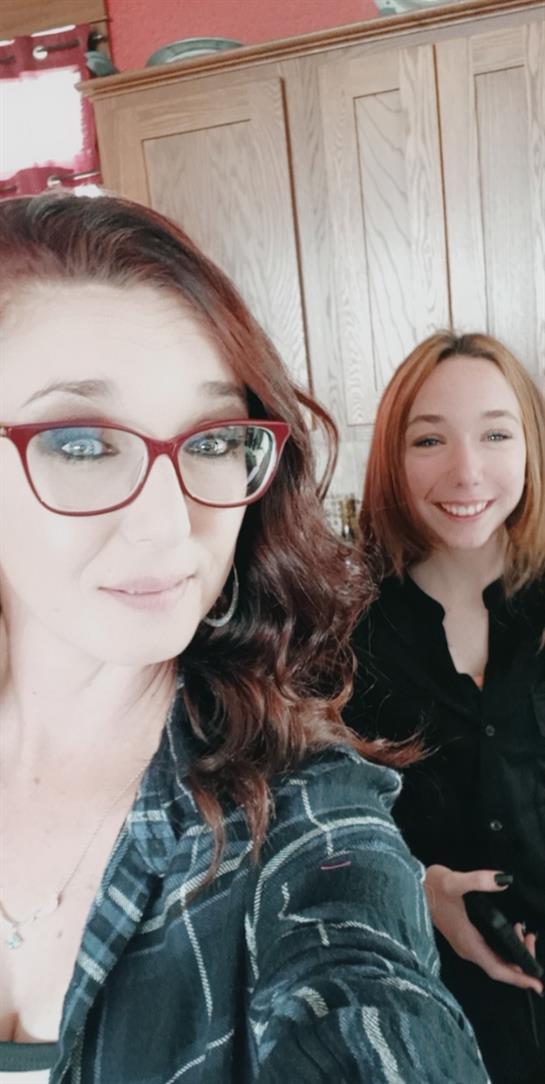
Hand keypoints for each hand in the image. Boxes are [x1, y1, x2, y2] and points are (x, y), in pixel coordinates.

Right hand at [424, 865, 542, 993]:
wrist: (412, 886)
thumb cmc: (431, 886)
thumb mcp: (454, 880)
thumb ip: (479, 880)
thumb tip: (504, 880)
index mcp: (467, 942)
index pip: (497, 968)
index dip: (518, 978)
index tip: (537, 982)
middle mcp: (467, 948)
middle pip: (499, 967)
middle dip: (521, 962)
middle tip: (532, 940)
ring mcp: (465, 944)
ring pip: (495, 959)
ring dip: (513, 954)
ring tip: (525, 934)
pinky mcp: (464, 937)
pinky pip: (489, 951)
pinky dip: (504, 946)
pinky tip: (510, 929)